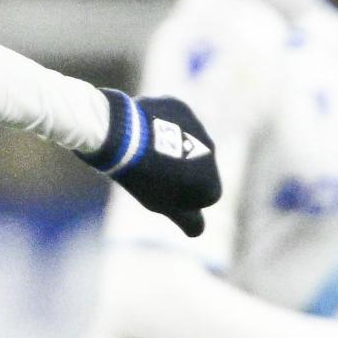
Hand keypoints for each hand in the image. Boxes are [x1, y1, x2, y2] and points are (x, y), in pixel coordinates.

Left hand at [81, 88, 219, 236]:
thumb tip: (198, 230)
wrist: (124, 137)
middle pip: (195, 166)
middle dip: (179, 169)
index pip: (202, 197)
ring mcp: (197, 127)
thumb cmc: (145, 179)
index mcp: (211, 183)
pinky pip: (173, 119)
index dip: (181, 198)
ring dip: (171, 146)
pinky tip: (142, 131)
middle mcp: (212, 152)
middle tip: (149, 172)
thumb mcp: (165, 205)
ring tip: (143, 151)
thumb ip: (187, 220)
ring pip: (184, 140)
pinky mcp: (180, 107)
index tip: (160, 193)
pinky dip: (161, 125)